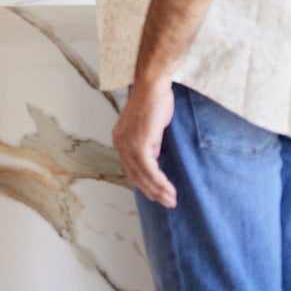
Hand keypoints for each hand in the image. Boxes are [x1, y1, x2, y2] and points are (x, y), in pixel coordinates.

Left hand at [113, 77, 177, 207]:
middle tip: (167, 202)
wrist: (152, 87)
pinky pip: (149, 170)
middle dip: (152, 192)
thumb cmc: (154, 103)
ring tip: (171, 200)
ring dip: (158, 191)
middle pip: (135, 176)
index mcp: (120, 140)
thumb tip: (154, 159)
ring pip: (143, 176)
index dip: (144, 183)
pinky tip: (169, 190)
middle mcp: (120, 144)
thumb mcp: (150, 129)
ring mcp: (127, 145)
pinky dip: (160, 182)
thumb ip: (149, 145)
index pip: (131, 169)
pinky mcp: (138, 144)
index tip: (156, 194)